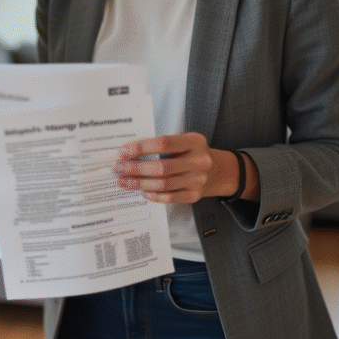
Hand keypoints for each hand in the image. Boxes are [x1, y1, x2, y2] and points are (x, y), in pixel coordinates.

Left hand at [114, 132, 239, 203]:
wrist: (218, 171)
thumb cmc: (194, 153)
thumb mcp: (186, 141)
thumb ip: (164, 144)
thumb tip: (131, 152)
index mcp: (195, 142)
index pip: (164, 144)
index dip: (142, 148)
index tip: (124, 151)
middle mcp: (199, 161)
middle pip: (162, 167)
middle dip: (136, 168)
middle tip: (119, 168)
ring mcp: (198, 180)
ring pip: (163, 184)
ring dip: (139, 183)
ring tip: (124, 180)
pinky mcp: (195, 196)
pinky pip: (170, 197)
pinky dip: (154, 195)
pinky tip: (142, 191)